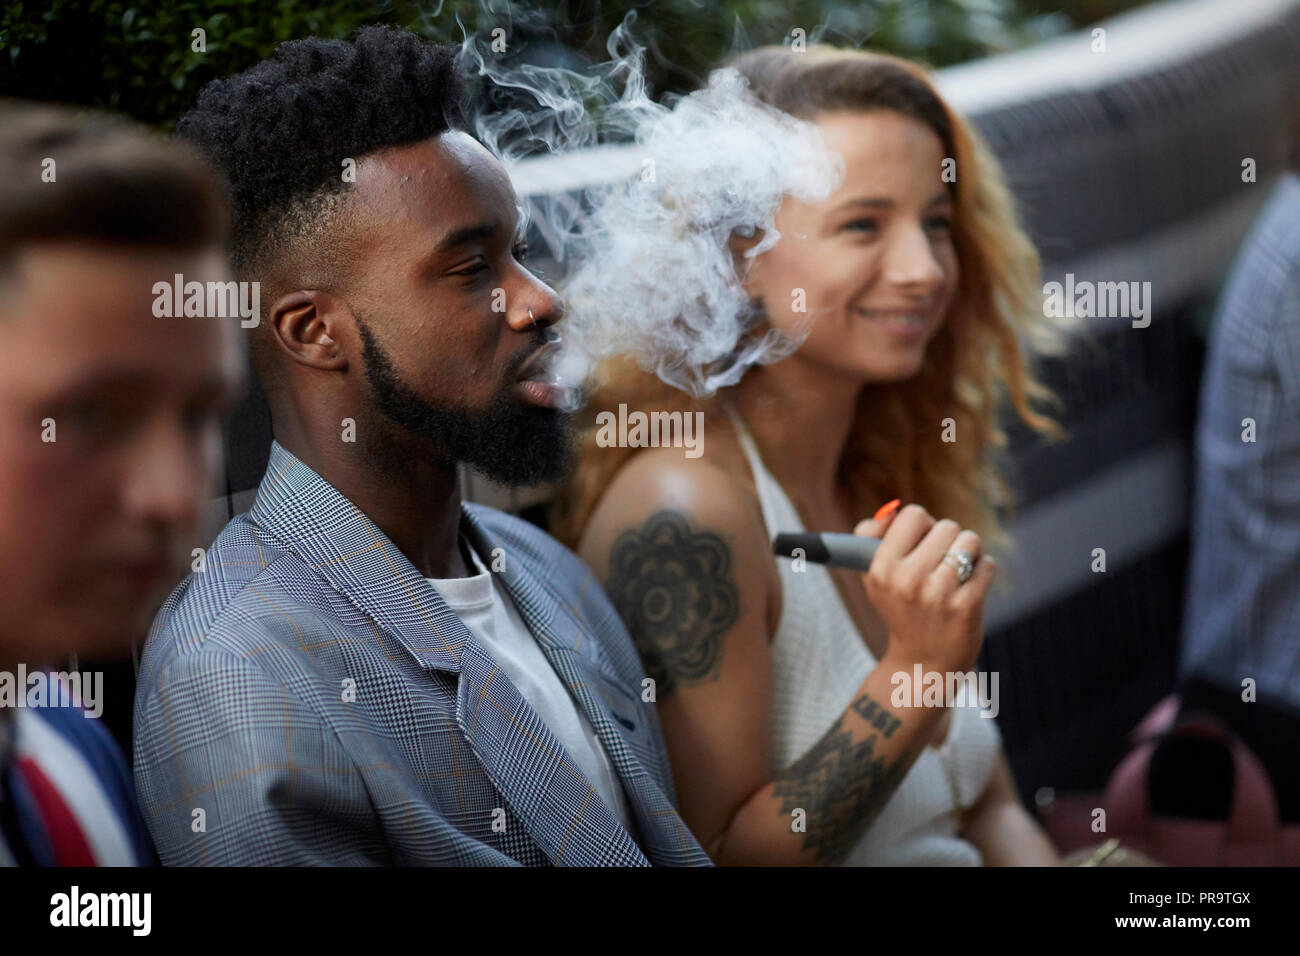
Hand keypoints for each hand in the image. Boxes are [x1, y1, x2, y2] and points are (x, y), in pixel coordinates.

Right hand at [853, 503, 994, 674]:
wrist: (922, 663)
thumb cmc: (899, 608)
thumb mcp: (874, 575)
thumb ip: (871, 535)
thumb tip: (892, 509)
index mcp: (881, 569)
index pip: (912, 514)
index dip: (922, 526)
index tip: (922, 543)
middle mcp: (907, 580)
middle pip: (946, 526)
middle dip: (948, 540)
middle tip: (940, 564)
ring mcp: (937, 594)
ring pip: (970, 541)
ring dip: (968, 553)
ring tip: (957, 574)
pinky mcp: (966, 607)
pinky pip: (986, 565)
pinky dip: (982, 572)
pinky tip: (969, 589)